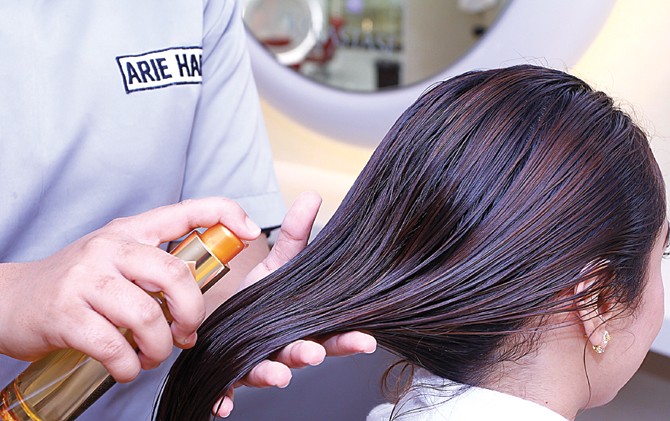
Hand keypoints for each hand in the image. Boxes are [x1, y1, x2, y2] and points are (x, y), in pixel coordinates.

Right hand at [0, 197, 260, 382]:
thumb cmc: (77, 283)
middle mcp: (109, 248)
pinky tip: (127, 367)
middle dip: (193, 313)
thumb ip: (154, 269)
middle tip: (187, 333)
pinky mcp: (66, 314)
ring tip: (152, 355)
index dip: (225, 214)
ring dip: (159, 348)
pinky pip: (115, 347)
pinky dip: (129, 366)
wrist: (11, 299)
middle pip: (175, 275)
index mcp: (130, 231)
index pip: (185, 211)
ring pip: (148, 317)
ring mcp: (86, 279)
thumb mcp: (117, 258)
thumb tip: (195, 302)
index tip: (252, 232)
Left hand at [212, 191, 377, 416]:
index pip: (334, 332)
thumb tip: (312, 196)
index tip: (365, 340)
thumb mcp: (280, 262)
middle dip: (312, 354)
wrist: (231, 315)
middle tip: (315, 353)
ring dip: (275, 374)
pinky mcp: (232, 370)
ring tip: (278, 375)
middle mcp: (287, 345)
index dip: (349, 338)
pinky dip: (226, 397)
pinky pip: (229, 388)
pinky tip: (221, 404)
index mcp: (307, 322)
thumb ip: (296, 233)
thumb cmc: (263, 294)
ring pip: (270, 370)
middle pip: (305, 353)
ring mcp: (261, 360)